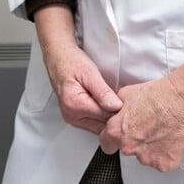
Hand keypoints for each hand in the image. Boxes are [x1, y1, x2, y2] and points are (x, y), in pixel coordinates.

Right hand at [35, 5, 122, 134]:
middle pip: (101, 124)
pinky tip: (104, 102)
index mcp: (74, 105)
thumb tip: (116, 106)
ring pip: (98, 126)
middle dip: (112, 112)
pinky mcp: (74, 116)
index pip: (104, 116)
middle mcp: (71, 115)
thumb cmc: (71, 61)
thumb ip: (103, 92)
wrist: (59, 57)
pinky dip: (101, 114)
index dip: (117, 107)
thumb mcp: (90, 72)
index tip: (124, 98)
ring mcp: (72, 117)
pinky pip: (93, 122)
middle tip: (120, 97)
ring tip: (111, 98)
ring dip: (107, 114)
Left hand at [99, 62, 183, 172]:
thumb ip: (116, 106)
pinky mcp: (164, 164)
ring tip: (160, 127)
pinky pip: (161, 160)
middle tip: (146, 123)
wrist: (183, 100)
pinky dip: (164, 151)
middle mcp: (130, 148)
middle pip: (126, 148)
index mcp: (117, 131)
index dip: (113, 135)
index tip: (120, 132)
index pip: (106, 142)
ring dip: (150, 145)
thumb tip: (114, 110)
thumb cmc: (159, 95)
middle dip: (134, 138)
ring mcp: (147, 158)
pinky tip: (169, 135)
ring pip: (144, 155)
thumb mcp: (128, 92)